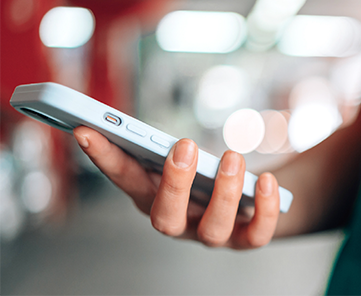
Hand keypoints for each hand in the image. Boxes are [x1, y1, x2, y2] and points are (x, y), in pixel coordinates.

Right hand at [74, 127, 280, 248]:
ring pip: (213, 228)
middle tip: (184, 145)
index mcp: (154, 198)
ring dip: (224, 192)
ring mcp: (212, 236)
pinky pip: (257, 234)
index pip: (124, 181)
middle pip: (165, 219)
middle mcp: (180, 223)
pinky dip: (265, 208)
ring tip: (232, 157)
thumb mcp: (183, 158)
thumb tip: (136, 124)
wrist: (250, 199)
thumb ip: (163, 146)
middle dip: (173, 183)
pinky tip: (268, 180)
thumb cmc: (206, 174)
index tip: (88, 130)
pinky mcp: (247, 240)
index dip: (105, 159)